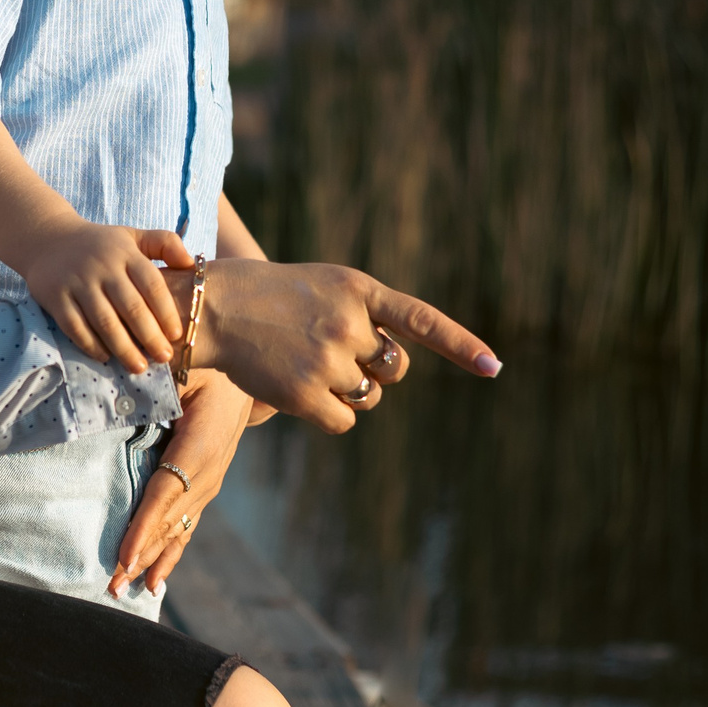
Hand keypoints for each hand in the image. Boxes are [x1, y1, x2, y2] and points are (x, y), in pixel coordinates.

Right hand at [25, 224, 192, 366]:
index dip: (166, 312)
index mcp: (125, 252)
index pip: (152, 284)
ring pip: (104, 321)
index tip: (176, 335)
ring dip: (124, 348)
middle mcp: (102, 266)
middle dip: (150, 336)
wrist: (48, 239)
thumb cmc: (101, 245)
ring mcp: (77, 282)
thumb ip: (164, 243)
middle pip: (131, 307)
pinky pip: (75, 327)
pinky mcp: (55, 297)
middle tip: (163, 358)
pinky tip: (106, 358)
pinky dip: (91, 345)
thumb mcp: (132, 236)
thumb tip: (190, 262)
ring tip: (139, 367)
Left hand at [111, 367, 249, 598]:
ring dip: (151, 561)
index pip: (165, 490)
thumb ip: (153, 389)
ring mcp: (209, 485)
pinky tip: (155, 580)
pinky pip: (185, 528)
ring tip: (126, 590)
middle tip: (112, 585)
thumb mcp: (183, 370)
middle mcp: (208, 473)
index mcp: (202, 444)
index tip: (125, 556)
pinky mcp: (205, 490)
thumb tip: (114, 397)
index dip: (144, 525)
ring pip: (178, 530)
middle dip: (140, 555)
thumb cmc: (206, 366)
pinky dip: (168, 554)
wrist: (243, 378)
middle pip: (169, 521)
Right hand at [177, 259, 501, 434]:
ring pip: (368, 396)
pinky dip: (329, 412)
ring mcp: (328, 360)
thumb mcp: (326, 286)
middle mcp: (349, 324)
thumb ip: (364, 314)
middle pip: (394, 368)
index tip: (492, 367)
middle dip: (376, 368)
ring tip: (306, 363)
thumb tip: (392, 368)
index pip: (422, 322)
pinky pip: (344, 419)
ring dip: (347, 389)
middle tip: (336, 352)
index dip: (460, 345)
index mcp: (359, 290)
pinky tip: (299, 389)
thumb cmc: (273, 296)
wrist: (215, 309)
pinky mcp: (306, 394)